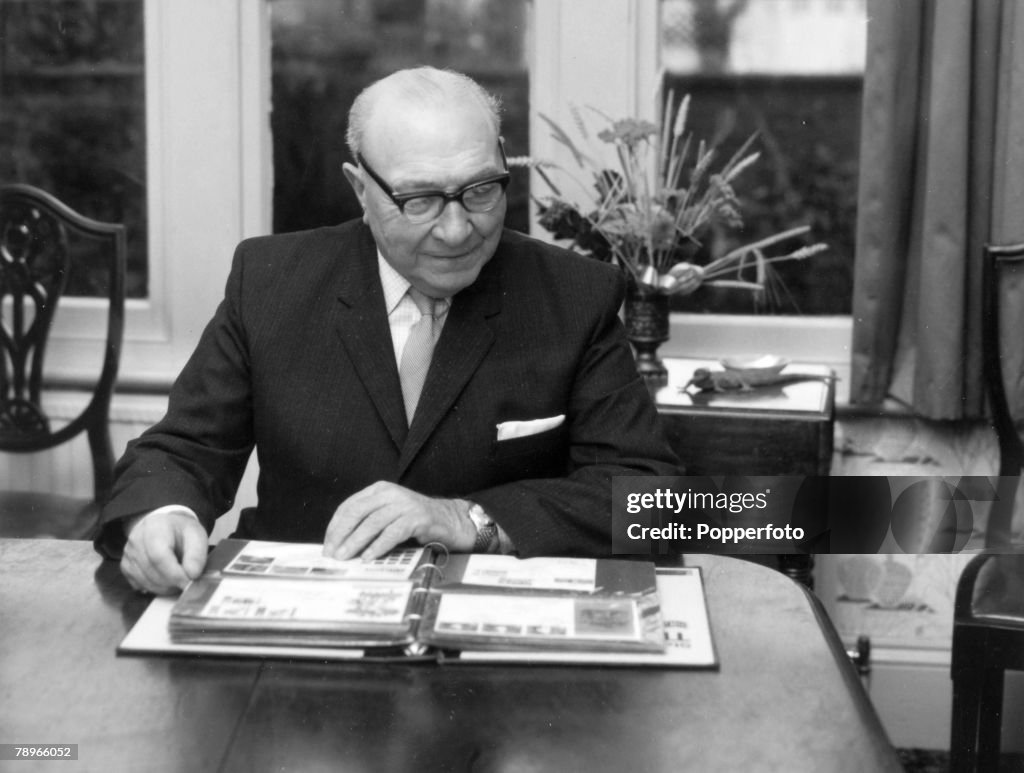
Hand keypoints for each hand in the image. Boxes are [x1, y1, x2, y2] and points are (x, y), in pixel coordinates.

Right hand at [121, 509, 207, 594]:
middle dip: (171, 582)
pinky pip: (138, 584)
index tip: (188, 582)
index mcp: (155, 527)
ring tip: (178, 581)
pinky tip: (165, 581)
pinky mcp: (125, 566)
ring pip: (144, 580)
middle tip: (186, 583)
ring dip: (164, 587)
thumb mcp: (197, 536)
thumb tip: (192, 575)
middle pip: (150, 570)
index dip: (174, 574)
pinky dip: (154, 588)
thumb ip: (196, 555)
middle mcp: (136, 539)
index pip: (159, 556)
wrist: (166, 528)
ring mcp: (128, 553)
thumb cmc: (182, 532)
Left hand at [323, 481, 475, 559]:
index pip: (349, 506)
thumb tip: (340, 544)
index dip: (335, 526)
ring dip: (356, 542)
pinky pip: (393, 532)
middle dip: (341, 534)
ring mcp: (405, 504)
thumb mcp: (388, 515)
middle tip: (333, 554)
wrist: (449, 521)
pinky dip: (378, 546)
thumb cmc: (415, 522)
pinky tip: (369, 557)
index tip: (327, 545)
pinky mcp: (418, 517)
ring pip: (373, 522)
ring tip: (346, 557)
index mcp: (379, 490)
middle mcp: (391, 493)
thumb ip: (367, 522)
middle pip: (358, 512)